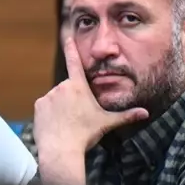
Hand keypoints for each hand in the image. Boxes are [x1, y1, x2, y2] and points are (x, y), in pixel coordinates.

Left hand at [33, 38, 148, 153]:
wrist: (61, 149)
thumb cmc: (85, 134)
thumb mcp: (107, 123)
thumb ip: (126, 116)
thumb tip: (146, 113)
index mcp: (79, 87)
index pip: (75, 61)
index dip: (71, 47)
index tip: (67, 35)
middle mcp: (62, 87)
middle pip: (69, 90)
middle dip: (73, 100)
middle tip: (78, 117)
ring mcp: (48, 96)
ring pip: (57, 99)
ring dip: (61, 108)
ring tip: (68, 123)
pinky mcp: (38, 106)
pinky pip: (45, 107)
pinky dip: (50, 114)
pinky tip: (56, 125)